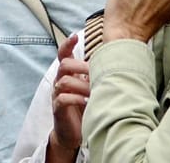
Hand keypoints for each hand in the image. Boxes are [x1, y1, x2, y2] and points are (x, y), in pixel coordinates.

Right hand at [49, 32, 88, 156]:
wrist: (72, 133)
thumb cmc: (84, 108)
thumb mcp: (89, 89)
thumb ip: (94, 76)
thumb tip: (112, 62)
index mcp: (67, 74)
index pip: (63, 54)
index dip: (67, 44)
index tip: (75, 36)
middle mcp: (59, 82)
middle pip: (64, 64)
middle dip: (79, 66)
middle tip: (94, 73)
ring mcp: (57, 95)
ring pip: (63, 81)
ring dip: (81, 85)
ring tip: (93, 91)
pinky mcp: (57, 109)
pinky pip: (62, 98)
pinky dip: (75, 99)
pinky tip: (86, 102)